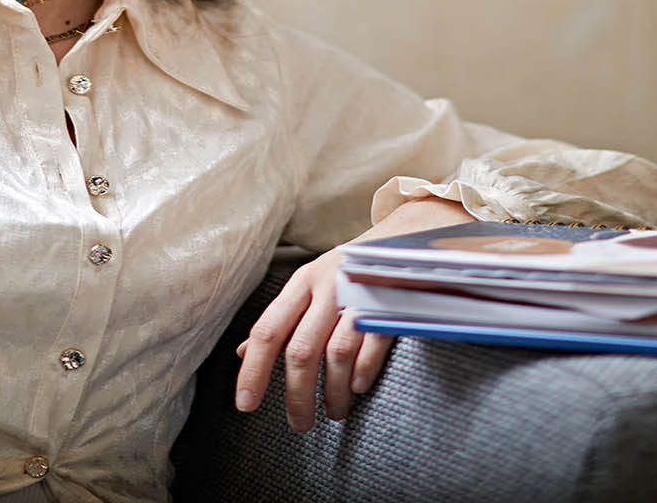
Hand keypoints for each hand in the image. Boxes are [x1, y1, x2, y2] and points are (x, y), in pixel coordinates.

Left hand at [233, 198, 474, 431]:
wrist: (411, 232)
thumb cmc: (355, 266)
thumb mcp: (313, 283)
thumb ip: (283, 317)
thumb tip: (245, 352)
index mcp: (303, 281)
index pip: (268, 331)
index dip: (254, 371)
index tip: (246, 404)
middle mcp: (327, 286)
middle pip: (301, 351)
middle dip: (297, 396)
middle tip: (300, 424)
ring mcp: (360, 294)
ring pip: (336, 355)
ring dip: (332, 392)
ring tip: (333, 412)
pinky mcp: (392, 302)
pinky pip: (371, 346)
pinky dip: (362, 373)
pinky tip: (357, 388)